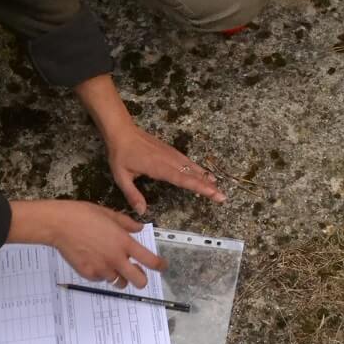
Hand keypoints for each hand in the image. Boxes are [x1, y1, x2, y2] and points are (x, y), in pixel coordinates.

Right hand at [8, 199, 165, 288]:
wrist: (59, 224)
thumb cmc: (83, 215)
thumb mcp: (109, 214)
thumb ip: (126, 224)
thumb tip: (139, 228)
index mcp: (124, 242)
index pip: (149, 260)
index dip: (159, 265)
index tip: (162, 266)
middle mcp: (116, 258)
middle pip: (139, 281)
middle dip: (141, 279)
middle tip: (138, 273)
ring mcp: (102, 268)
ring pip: (119, 282)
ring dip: (119, 276)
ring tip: (112, 265)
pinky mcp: (89, 274)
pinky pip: (101, 279)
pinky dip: (101, 274)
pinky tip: (94, 261)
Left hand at [74, 74, 224, 212]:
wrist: (122, 131)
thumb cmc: (121, 154)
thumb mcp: (121, 176)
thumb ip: (132, 194)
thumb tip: (142, 211)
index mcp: (159, 168)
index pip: (183, 180)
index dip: (200, 187)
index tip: (213, 193)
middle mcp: (169, 160)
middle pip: (192, 174)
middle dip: (208, 186)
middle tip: (222, 196)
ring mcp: (171, 154)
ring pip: (192, 167)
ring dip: (205, 176)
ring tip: (217, 186)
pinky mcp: (170, 151)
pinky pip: (187, 161)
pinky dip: (198, 168)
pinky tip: (203, 173)